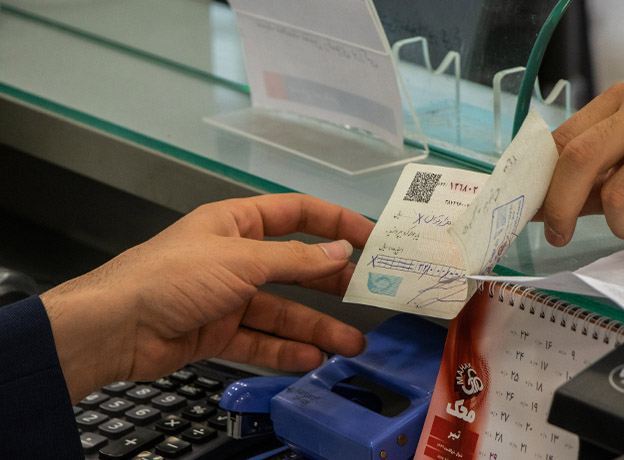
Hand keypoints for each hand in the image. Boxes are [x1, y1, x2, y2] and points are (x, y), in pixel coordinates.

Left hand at [41, 194, 374, 401]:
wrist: (116, 327)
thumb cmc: (173, 275)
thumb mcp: (241, 260)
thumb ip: (294, 259)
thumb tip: (339, 251)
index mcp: (237, 223)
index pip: (297, 214)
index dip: (336, 223)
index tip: (371, 238)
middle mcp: (236, 257)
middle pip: (295, 266)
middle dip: (331, 282)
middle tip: (367, 296)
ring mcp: (228, 297)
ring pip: (282, 310)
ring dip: (315, 327)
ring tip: (350, 343)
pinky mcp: (219, 332)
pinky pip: (261, 339)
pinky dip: (285, 349)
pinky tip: (312, 358)